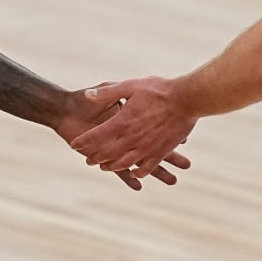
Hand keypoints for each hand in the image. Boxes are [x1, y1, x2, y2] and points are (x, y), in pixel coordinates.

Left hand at [68, 77, 197, 181]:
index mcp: (122, 122)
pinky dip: (138, 172)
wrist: (187, 98)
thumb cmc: (159, 90)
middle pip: (108, 154)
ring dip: (113, 167)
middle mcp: (132, 139)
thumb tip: (88, 95)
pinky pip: (146, 167)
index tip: (74, 145)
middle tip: (88, 160)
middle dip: (95, 158)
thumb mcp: (130, 86)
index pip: (96, 136)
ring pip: (124, 163)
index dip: (83, 141)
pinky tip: (135, 174)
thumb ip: (107, 92)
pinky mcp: (161, 151)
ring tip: (106, 168)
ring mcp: (146, 147)